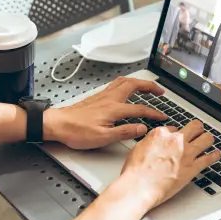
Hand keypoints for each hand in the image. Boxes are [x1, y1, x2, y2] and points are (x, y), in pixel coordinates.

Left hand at [44, 77, 168, 149]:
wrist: (57, 124)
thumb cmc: (76, 132)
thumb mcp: (103, 138)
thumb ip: (124, 132)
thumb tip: (142, 128)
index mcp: (113, 109)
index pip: (140, 109)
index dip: (154, 113)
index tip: (162, 117)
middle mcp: (109, 98)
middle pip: (134, 85)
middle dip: (150, 86)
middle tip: (160, 91)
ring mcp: (102, 96)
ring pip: (124, 81)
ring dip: (138, 82)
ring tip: (147, 87)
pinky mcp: (97, 97)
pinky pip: (116, 84)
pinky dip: (127, 83)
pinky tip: (126, 89)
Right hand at [120, 120, 220, 208]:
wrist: (139, 186)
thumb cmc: (135, 171)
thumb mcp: (138, 148)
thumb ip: (150, 141)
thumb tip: (154, 142)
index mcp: (161, 134)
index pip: (175, 128)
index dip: (176, 134)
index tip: (177, 138)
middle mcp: (176, 140)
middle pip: (194, 127)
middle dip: (197, 129)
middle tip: (197, 132)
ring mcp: (186, 153)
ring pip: (206, 139)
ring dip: (208, 139)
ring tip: (209, 141)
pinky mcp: (193, 168)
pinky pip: (209, 158)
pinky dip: (215, 155)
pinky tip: (217, 154)